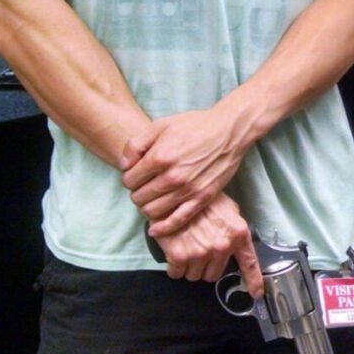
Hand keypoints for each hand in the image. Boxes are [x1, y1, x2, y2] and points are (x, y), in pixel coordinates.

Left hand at [124, 103, 253, 235]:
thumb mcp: (160, 125)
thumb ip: (135, 144)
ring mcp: (188, 190)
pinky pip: (177, 221)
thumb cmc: (195, 126)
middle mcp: (172, 177)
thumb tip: (124, 166)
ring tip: (153, 197)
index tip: (137, 174)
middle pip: (138, 198)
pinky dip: (162, 228)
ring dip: (147, 207)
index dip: (129, 177)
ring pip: (152, 211)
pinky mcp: (202, 198)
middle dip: (137, 192)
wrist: (229, 131)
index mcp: (159, 157)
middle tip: (145, 185)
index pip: (128, 181)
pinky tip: (155, 228)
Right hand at [155, 192, 262, 295]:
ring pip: (194, 275)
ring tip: (186, 246)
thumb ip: (234, 229)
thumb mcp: (228, 210)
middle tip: (198, 250)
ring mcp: (201, 253)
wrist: (176, 193)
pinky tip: (174, 250)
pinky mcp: (180, 256)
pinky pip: (177, 273)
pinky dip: (174, 267)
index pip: (249, 263)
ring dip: (189, 266)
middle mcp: (222, 247)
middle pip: (213, 274)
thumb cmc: (203, 201)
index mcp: (238, 235)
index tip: (256, 293)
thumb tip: (235, 244)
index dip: (254, 281)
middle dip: (206, 266)